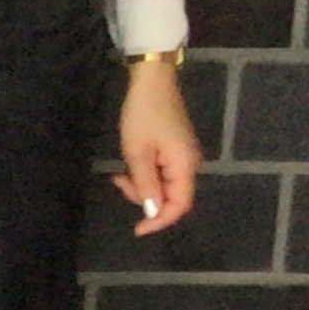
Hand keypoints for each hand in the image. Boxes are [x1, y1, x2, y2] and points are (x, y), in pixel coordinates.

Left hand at [113, 59, 201, 235]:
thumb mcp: (137, 151)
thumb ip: (145, 183)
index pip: (179, 205)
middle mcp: (189, 164)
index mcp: (185, 166)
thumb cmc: (143, 113)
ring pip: (163, 184)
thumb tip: (153, 211)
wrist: (151, 81)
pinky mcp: (174, 148)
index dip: (160, 220)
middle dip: (144, 196)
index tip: (138, 229)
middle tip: (119, 182)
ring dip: (141, 184)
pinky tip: (128, 165)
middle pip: (170, 196)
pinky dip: (144, 173)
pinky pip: (160, 171)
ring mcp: (182, 155)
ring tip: (119, 172)